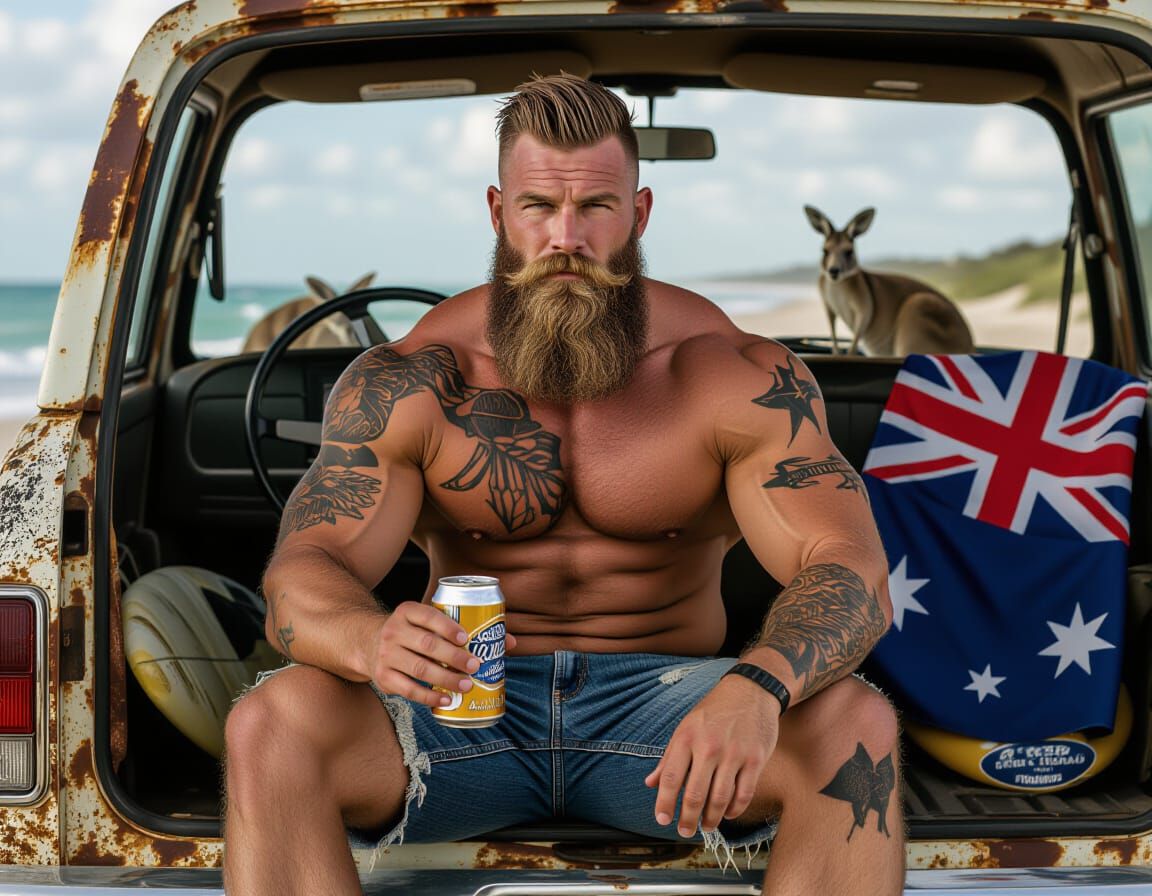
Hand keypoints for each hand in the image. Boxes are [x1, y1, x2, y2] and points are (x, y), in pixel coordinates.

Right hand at [367, 601, 518, 706]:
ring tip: (466, 685)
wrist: (368, 643)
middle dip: (454, 656)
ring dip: (445, 678)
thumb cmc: (412, 632)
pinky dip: (428, 697)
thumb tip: (509, 641)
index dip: (448, 626)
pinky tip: (446, 700)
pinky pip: (408, 689)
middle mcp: (393, 631)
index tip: (468, 637)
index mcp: (407, 612)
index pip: (428, 615)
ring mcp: (386, 655)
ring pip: (419, 668)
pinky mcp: (383, 678)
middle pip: (426, 644)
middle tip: (475, 665)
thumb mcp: (427, 621)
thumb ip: (462, 626)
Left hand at [644, 675, 779, 836]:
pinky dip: (734, 810)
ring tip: (706, 826)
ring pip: (720, 799)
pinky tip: (728, 814)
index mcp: (687, 737)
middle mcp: (709, 746)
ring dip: (711, 819)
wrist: (750, 691)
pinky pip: (744, 794)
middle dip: (688, 819)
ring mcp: (734, 753)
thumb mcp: (686, 727)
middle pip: (695, 794)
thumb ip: (668, 757)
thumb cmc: (714, 711)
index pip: (670, 778)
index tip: (662, 820)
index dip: (664, 803)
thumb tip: (650, 783)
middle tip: (685, 831)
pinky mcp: (755, 759)